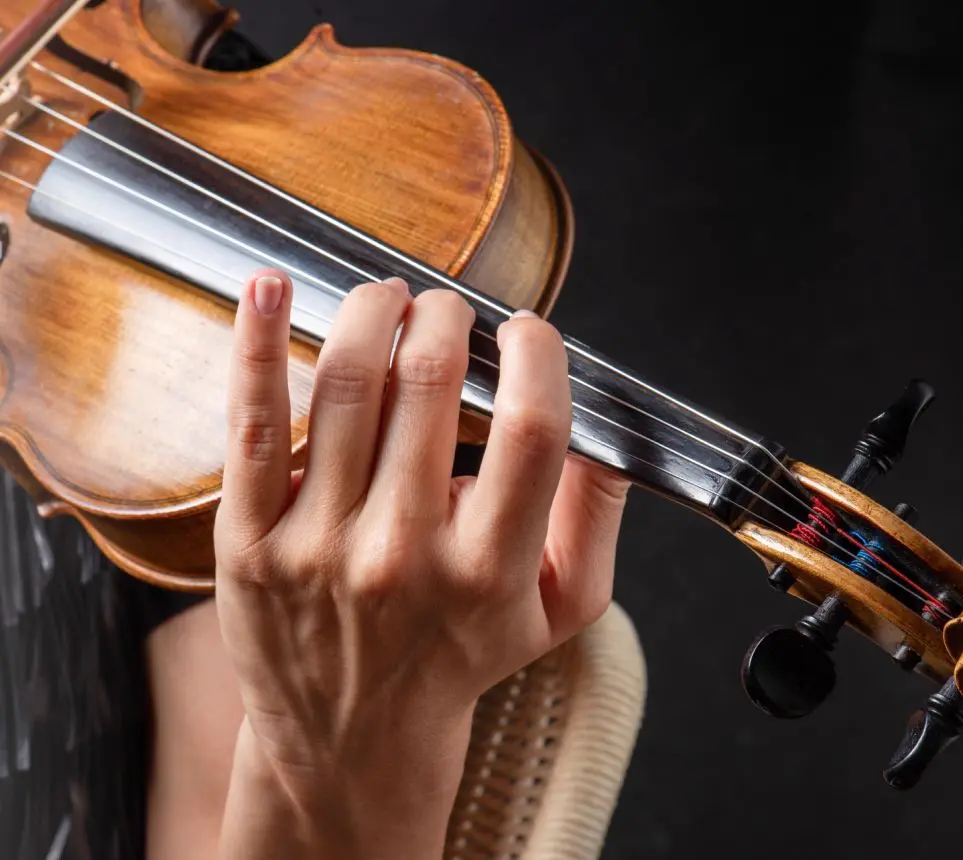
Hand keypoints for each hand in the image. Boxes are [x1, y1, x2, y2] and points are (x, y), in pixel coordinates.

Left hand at [212, 268, 629, 857]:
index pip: (532, 427)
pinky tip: (269, 286)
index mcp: (492, 567)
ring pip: (345, 384)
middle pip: (429, 381)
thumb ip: (597, 516)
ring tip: (388, 301)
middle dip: (445, 317)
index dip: (536, 355)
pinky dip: (256, 342)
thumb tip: (610, 428)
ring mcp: (320, 545)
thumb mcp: (563, 608)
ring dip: (372, 313)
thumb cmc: (462, 657)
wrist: (354, 737)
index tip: (526, 334)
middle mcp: (405, 553)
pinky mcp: (250, 540)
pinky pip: (253, 423)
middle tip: (448, 313)